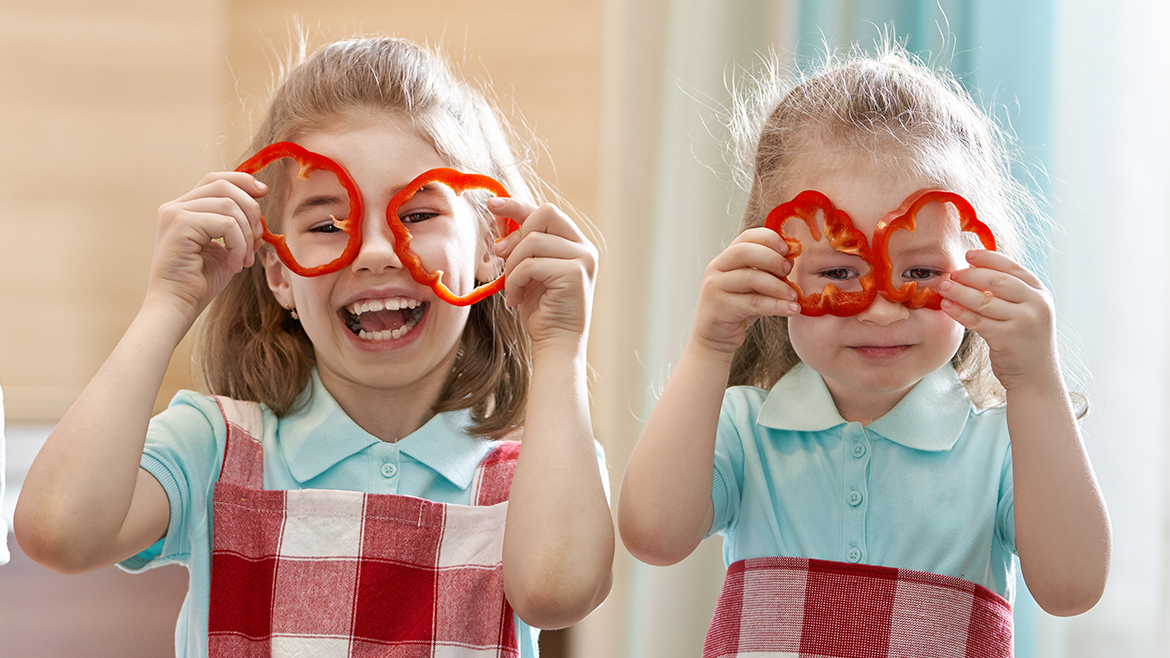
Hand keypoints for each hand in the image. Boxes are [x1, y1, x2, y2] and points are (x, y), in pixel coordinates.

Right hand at [148, 172, 266, 321]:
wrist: (178, 305)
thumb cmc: (200, 282)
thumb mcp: (227, 251)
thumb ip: (240, 230)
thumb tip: (261, 218)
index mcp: (185, 209)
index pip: (216, 181)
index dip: (243, 181)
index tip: (264, 192)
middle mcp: (176, 206)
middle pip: (223, 185)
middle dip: (251, 208)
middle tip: (259, 237)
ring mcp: (175, 213)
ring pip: (229, 205)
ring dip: (246, 234)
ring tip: (244, 259)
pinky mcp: (178, 223)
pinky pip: (226, 223)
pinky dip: (238, 244)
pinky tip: (234, 265)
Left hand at [489, 197, 596, 348]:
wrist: (555, 343)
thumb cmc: (541, 310)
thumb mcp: (525, 269)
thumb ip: (518, 242)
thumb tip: (499, 212)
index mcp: (574, 243)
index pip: (546, 211)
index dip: (517, 204)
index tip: (492, 203)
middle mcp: (584, 247)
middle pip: (544, 214)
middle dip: (515, 235)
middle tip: (500, 256)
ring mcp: (583, 258)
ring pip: (533, 241)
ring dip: (512, 265)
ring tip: (512, 287)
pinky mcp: (575, 273)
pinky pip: (531, 263)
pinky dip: (516, 281)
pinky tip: (516, 299)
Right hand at [691, 227, 800, 355]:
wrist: (715, 337)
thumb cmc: (738, 308)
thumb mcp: (753, 286)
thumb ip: (767, 272)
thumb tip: (791, 259)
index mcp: (725, 258)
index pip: (746, 237)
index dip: (768, 238)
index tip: (788, 249)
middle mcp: (716, 268)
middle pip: (745, 252)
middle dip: (772, 258)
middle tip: (789, 270)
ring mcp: (715, 287)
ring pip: (750, 278)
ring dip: (778, 286)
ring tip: (795, 296)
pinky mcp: (719, 307)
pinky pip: (753, 303)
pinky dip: (777, 306)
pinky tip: (792, 309)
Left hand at [938, 250, 1057, 390]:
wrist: (1036, 377)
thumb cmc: (1024, 341)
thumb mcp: (1025, 311)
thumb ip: (1009, 293)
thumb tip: (973, 270)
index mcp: (1040, 292)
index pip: (1011, 267)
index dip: (988, 258)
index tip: (967, 255)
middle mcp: (1036, 304)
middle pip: (996, 281)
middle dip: (969, 275)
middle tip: (951, 274)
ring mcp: (1023, 321)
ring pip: (983, 300)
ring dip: (958, 291)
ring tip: (942, 286)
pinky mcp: (1008, 338)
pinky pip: (976, 320)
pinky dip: (959, 311)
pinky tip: (946, 306)